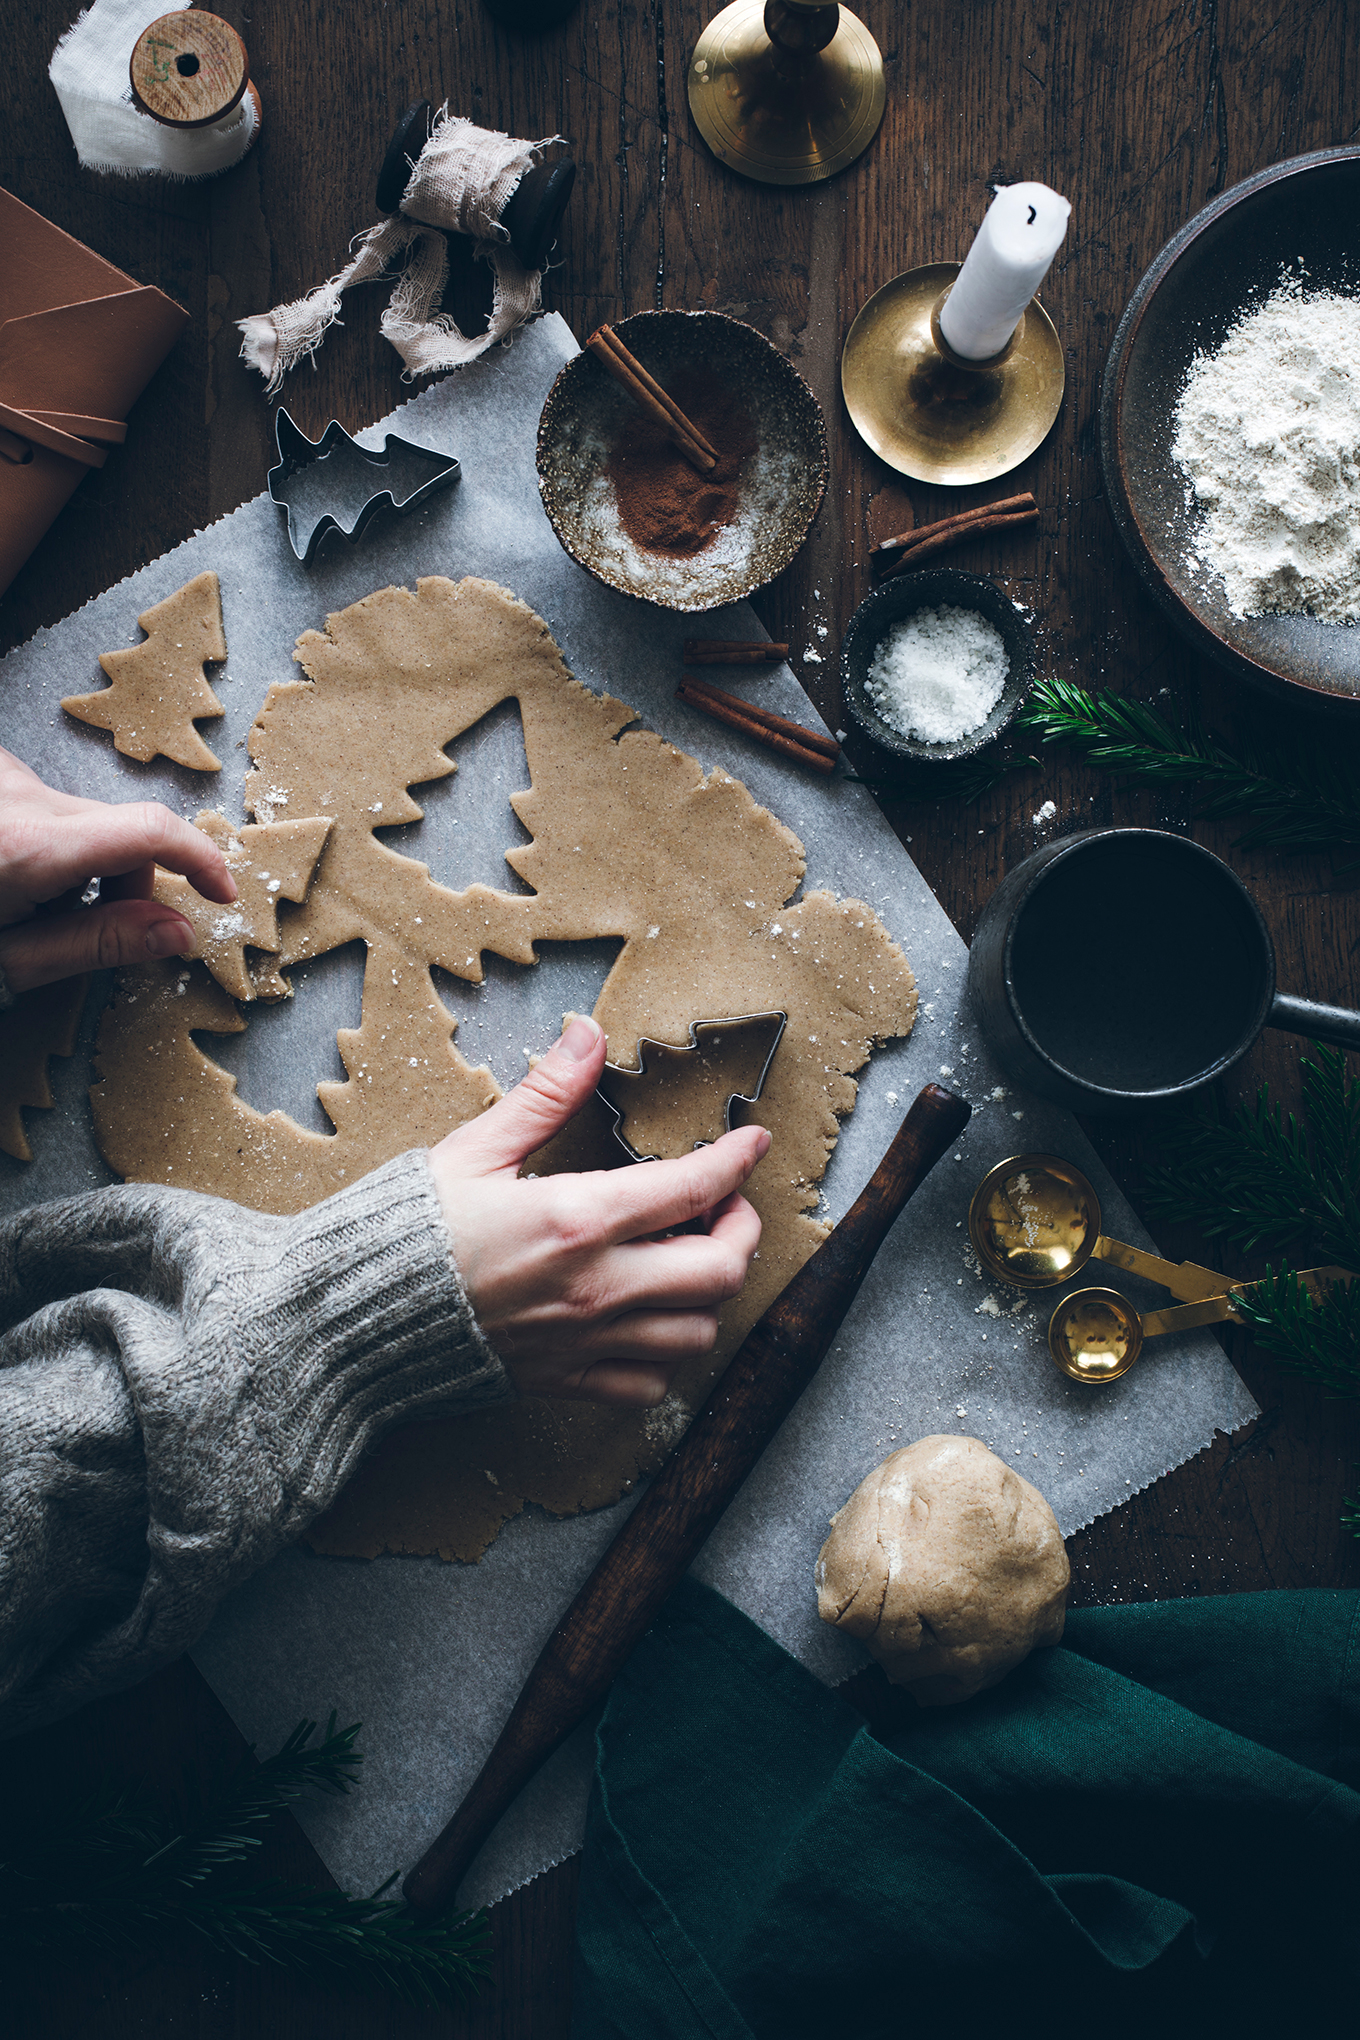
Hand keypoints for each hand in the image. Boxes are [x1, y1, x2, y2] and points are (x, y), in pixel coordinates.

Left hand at [0, 747, 235, 996]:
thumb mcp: (10, 963)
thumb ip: (97, 945)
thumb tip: (178, 934)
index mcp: (25, 848)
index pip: (147, 831)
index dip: (199, 860)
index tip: (221, 893)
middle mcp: (16, 796)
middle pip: (119, 830)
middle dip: (125, 884)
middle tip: (92, 933)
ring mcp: (2, 774)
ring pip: (81, 819)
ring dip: (79, 863)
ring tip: (27, 905)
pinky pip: (42, 803)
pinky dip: (44, 841)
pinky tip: (8, 873)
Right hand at [429, 1015, 768, 1406]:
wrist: (352, 1323)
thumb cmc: (406, 1233)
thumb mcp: (475, 1149)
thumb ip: (544, 1094)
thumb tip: (588, 1033)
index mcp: (577, 1219)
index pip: (692, 1187)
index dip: (736, 1161)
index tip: (751, 1143)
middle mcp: (595, 1287)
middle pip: (720, 1271)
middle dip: (740, 1231)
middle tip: (722, 1206)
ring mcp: (585, 1342)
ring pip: (697, 1332)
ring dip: (708, 1294)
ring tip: (686, 1259)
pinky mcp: (566, 1381)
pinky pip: (649, 1384)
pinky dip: (666, 1354)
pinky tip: (648, 1320)